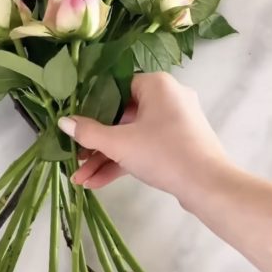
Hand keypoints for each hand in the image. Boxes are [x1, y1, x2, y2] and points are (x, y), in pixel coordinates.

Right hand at [58, 72, 227, 205]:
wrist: (208, 186)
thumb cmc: (163, 153)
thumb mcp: (119, 143)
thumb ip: (88, 133)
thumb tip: (63, 122)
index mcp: (156, 84)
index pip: (116, 86)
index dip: (92, 104)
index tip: (74, 121)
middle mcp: (168, 97)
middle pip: (121, 115)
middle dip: (95, 141)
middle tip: (74, 155)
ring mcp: (174, 122)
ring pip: (132, 135)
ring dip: (105, 156)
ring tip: (80, 178)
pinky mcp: (178, 143)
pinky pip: (145, 146)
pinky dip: (124, 161)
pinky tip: (97, 182)